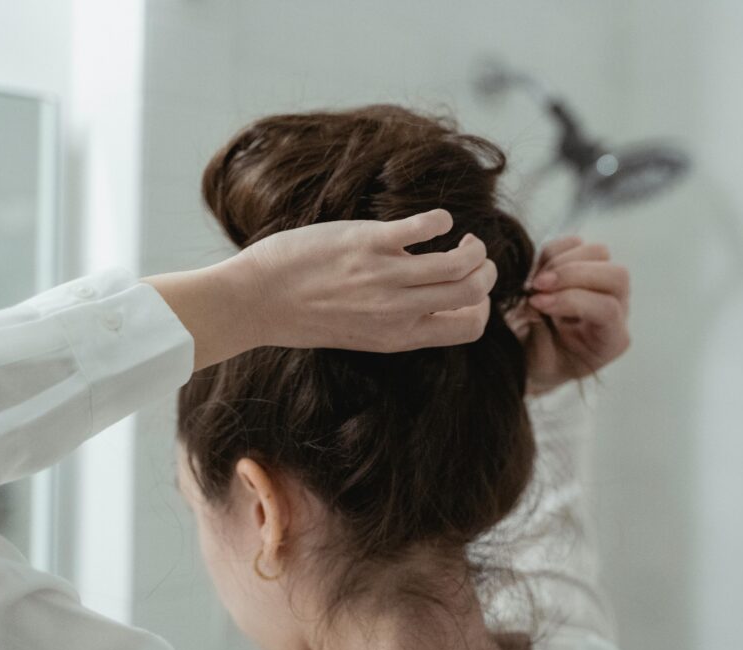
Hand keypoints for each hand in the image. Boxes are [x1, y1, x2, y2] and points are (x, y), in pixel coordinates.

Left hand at [146, 209, 496, 369]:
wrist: (256, 302)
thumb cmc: (306, 316)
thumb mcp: (364, 334)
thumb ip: (401, 322)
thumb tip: (433, 302)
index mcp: (401, 336)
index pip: (470, 326)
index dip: (482, 305)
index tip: (468, 287)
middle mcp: (399, 311)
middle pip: (474, 292)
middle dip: (486, 271)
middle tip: (472, 256)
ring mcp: (385, 277)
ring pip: (460, 263)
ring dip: (473, 246)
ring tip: (462, 237)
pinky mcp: (368, 243)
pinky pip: (425, 227)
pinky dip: (441, 220)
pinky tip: (434, 220)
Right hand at [510, 236, 630, 394]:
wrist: (536, 357)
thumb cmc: (541, 365)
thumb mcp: (538, 365)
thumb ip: (539, 338)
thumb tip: (537, 302)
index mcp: (612, 340)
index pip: (607, 309)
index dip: (571, 301)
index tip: (537, 304)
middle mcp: (617, 309)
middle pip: (616, 275)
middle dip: (573, 274)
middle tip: (537, 285)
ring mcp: (604, 285)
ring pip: (600, 254)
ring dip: (563, 261)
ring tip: (535, 282)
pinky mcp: (586, 267)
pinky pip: (576, 244)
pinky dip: (554, 252)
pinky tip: (537, 274)